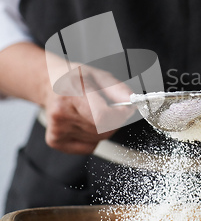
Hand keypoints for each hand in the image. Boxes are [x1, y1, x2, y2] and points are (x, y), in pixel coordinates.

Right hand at [0, 43, 135, 154]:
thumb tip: (132, 101)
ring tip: (93, 112)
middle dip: (114, 121)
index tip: (126, 109)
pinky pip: (88, 147)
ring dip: (104, 128)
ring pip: (97, 139)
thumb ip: (116, 89)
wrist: (49, 84)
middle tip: (111, 108)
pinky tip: (84, 122)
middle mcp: (61, 113)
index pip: (102, 116)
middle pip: (102, 130)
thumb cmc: (73, 78)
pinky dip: (93, 137)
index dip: (120, 116)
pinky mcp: (55, 140)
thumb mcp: (97, 74)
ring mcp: (57, 129)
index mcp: (70, 92)